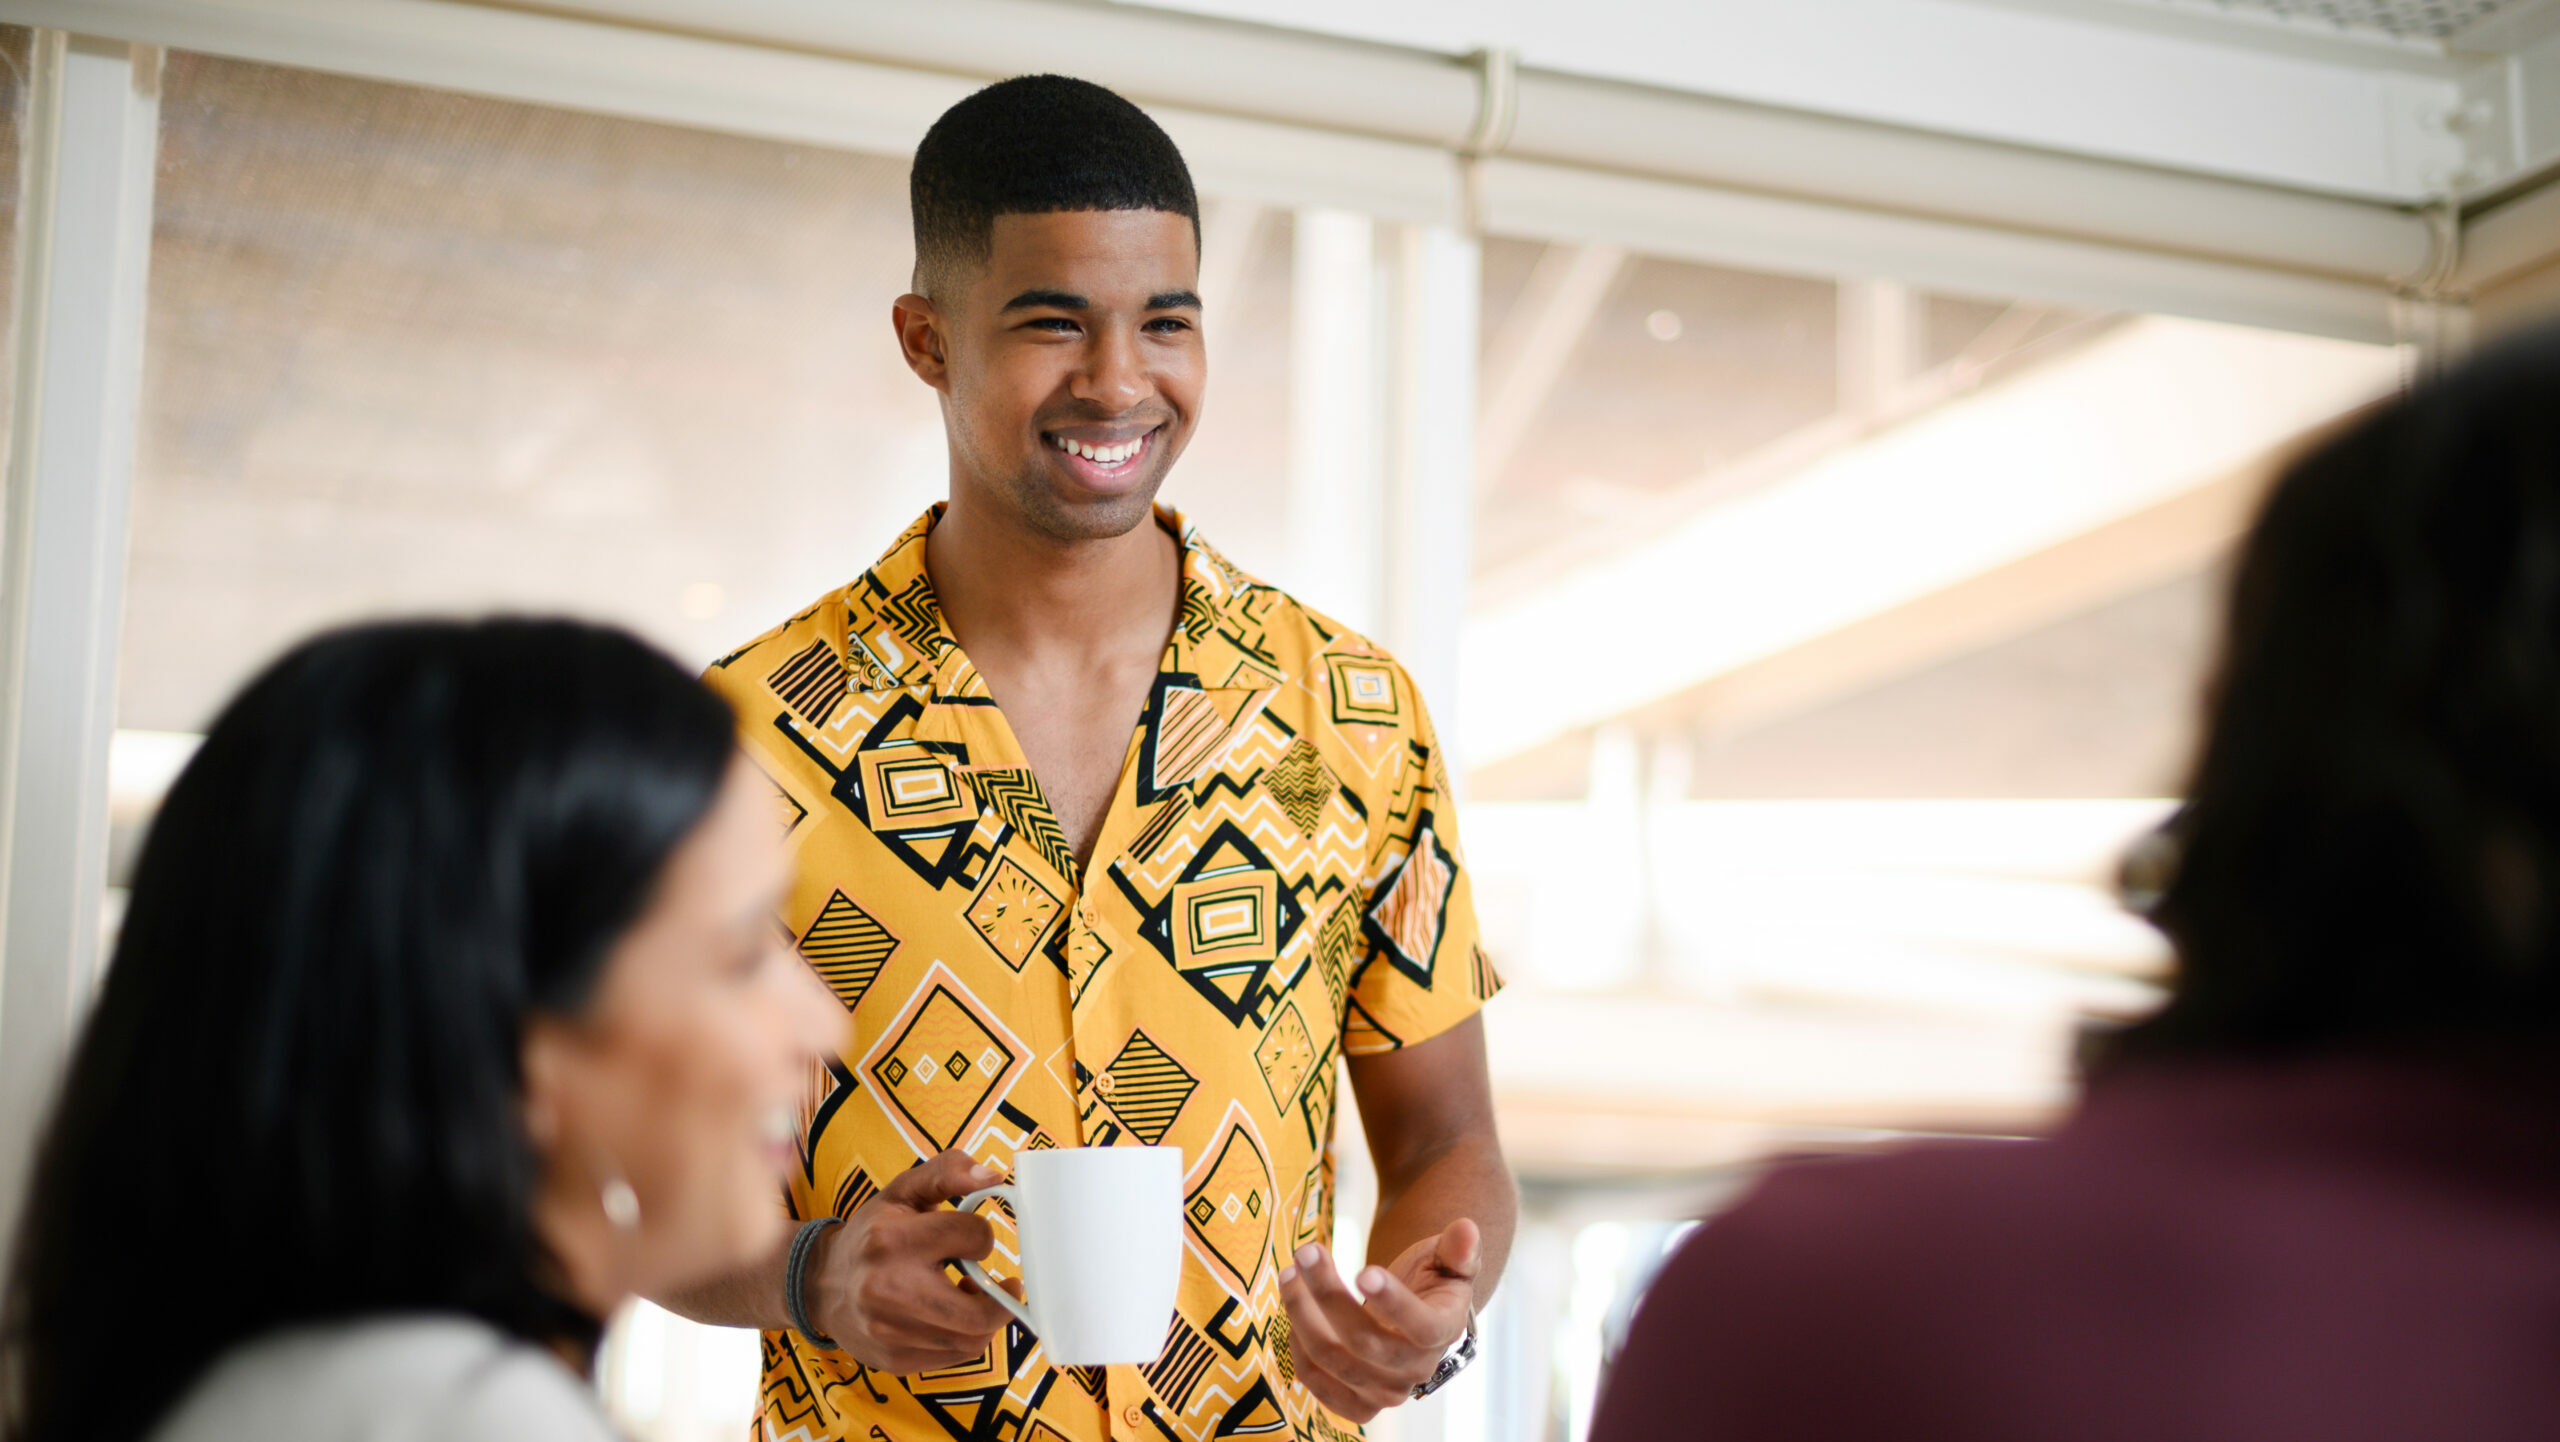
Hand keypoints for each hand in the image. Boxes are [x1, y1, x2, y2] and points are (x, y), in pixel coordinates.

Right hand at [806, 1149, 1019, 1373]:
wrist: (821, 1283)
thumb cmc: (872, 1233)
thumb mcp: (903, 1191)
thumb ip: (948, 1171)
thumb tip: (992, 1177)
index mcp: (892, 1240)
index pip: (974, 1238)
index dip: (982, 1237)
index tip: (972, 1239)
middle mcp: (887, 1290)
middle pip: (979, 1312)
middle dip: (1001, 1298)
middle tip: (1005, 1286)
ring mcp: (889, 1331)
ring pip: (971, 1339)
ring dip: (985, 1318)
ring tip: (970, 1297)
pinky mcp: (893, 1360)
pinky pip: (954, 1356)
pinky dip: (965, 1337)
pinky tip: (951, 1317)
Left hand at [1277, 1219, 1479, 1422]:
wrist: (1414, 1317)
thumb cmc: (1431, 1280)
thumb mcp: (1449, 1258)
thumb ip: (1459, 1247)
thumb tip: (1467, 1229)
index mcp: (1443, 1330)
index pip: (1422, 1327)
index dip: (1393, 1302)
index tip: (1363, 1271)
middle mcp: (1416, 1370)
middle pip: (1364, 1342)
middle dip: (1328, 1294)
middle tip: (1306, 1252)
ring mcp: (1385, 1391)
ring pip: (1333, 1360)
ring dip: (1302, 1314)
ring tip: (1291, 1273)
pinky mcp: (1357, 1402)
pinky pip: (1317, 1382)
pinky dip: (1297, 1347)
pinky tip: (1295, 1309)